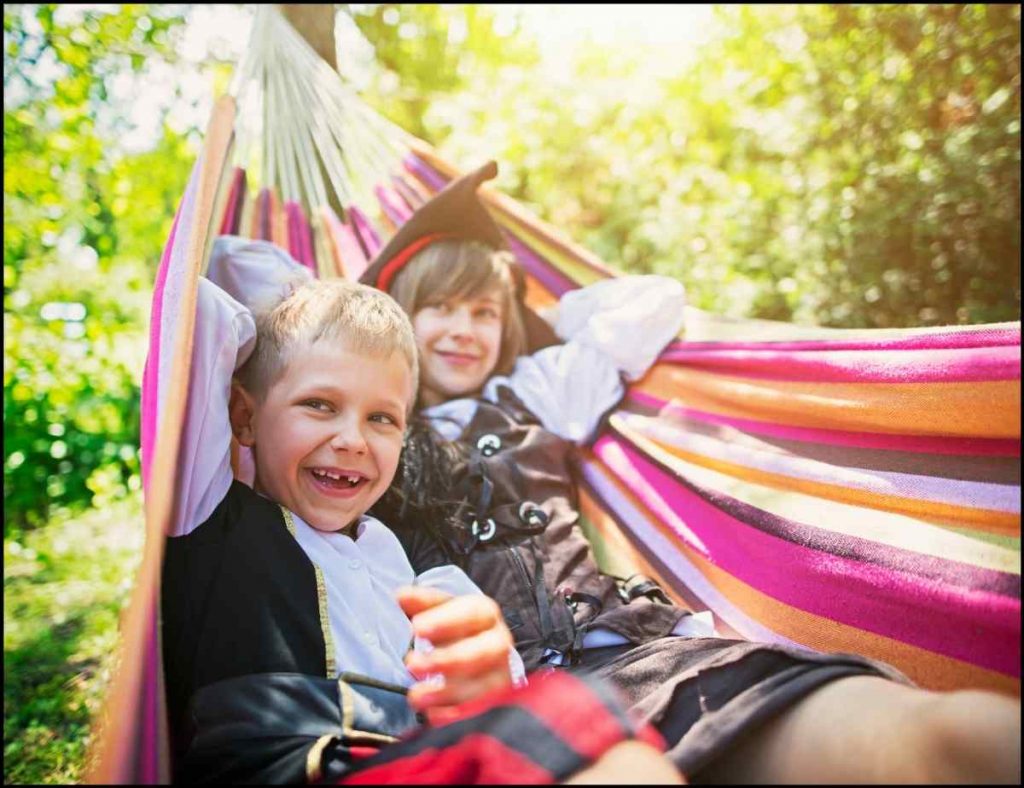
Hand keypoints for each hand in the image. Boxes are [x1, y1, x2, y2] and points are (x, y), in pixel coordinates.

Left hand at [396, 586, 514, 722]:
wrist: (475, 655)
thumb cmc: (452, 631)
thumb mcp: (438, 612)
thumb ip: (421, 604)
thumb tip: (401, 597)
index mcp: (485, 614)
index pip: (473, 613)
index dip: (446, 621)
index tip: (417, 628)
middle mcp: (500, 643)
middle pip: (484, 651)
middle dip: (448, 659)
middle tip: (411, 665)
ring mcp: (502, 675)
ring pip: (484, 685)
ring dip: (447, 692)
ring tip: (415, 696)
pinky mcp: (498, 703)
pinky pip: (482, 712)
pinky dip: (456, 715)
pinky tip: (432, 716)